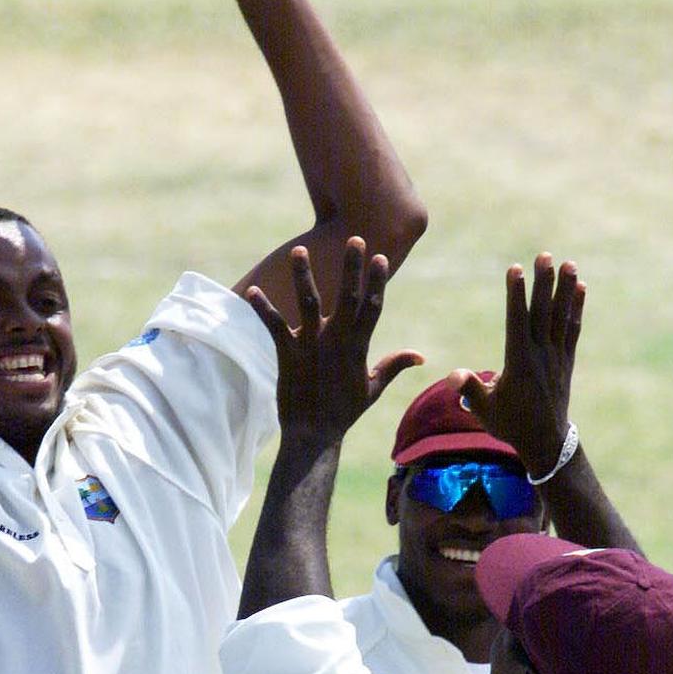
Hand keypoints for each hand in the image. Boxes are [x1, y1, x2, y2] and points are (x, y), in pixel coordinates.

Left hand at [246, 238, 422, 441]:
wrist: (314, 435)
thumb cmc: (343, 412)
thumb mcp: (373, 387)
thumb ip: (394, 365)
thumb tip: (420, 356)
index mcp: (358, 346)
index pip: (372, 307)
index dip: (376, 281)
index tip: (379, 257)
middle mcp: (337, 341)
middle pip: (346, 296)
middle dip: (351, 267)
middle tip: (354, 239)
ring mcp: (311, 346)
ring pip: (308, 303)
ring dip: (303, 275)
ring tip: (299, 250)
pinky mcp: (288, 354)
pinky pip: (274, 326)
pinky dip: (263, 309)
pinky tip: (253, 291)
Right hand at [452, 254, 585, 479]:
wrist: (545, 443)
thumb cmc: (510, 425)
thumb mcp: (484, 410)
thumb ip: (470, 389)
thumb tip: (453, 376)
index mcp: (519, 363)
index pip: (517, 321)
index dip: (516, 294)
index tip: (515, 269)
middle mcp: (540, 355)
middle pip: (542, 312)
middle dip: (543, 283)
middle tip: (544, 256)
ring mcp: (556, 357)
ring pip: (561, 317)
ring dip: (565, 289)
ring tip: (568, 263)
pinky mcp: (566, 361)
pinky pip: (573, 330)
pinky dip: (576, 308)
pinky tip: (580, 288)